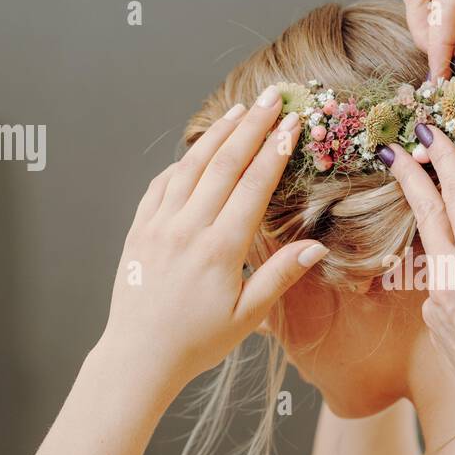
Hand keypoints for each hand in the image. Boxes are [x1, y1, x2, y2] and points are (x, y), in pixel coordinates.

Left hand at [98, 86, 327, 395]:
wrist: (139, 356)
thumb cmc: (197, 341)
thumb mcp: (248, 316)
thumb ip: (280, 276)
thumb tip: (316, 247)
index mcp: (220, 249)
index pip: (252, 185)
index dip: (274, 150)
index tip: (292, 123)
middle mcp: (187, 229)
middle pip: (223, 164)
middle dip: (251, 127)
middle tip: (271, 98)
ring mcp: (159, 226)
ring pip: (190, 167)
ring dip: (217, 135)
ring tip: (239, 111)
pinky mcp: (139, 230)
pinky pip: (161, 185)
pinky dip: (181, 162)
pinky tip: (196, 151)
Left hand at [385, 126, 454, 454]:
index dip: (442, 157)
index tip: (427, 131)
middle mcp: (450, 273)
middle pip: (426, 211)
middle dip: (409, 174)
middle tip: (393, 145)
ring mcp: (437, 299)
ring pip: (435, 246)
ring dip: (437, 221)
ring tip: (446, 206)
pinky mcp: (435, 320)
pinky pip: (442, 279)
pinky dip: (454, 266)